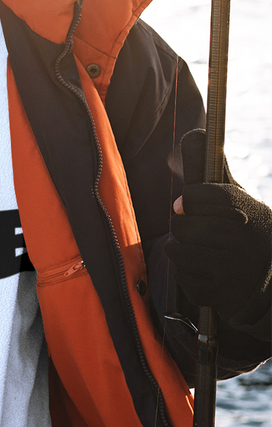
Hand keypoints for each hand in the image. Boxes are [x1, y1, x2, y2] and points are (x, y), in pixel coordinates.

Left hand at [165, 129, 271, 325]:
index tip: (187, 204)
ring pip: (177, 250)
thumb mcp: (240, 202)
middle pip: (182, 224)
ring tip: (201, 252)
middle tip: (197, 232)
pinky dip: (190, 277)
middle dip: (183, 228)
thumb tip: (195, 133)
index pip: (197, 195)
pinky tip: (209, 274)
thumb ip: (216, 172)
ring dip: (182, 251)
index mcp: (245, 210)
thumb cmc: (247, 234)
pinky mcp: (222, 293)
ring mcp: (232, 267)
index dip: (189, 199)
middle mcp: (242, 237)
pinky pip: (183, 278)